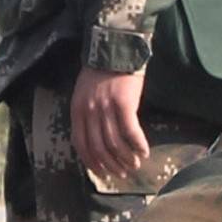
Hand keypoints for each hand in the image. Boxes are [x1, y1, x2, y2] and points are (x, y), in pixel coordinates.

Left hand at [70, 65, 152, 186]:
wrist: (115, 48)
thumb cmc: (101, 71)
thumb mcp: (84, 93)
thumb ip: (87, 114)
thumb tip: (96, 139)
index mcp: (77, 110)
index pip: (81, 144)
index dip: (92, 162)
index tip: (102, 172)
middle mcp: (90, 112)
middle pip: (99, 147)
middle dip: (111, 165)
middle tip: (122, 173)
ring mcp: (106, 108)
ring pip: (115, 143)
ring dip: (125, 158)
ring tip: (134, 165)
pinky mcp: (124, 104)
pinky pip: (131, 132)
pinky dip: (138, 145)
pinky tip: (144, 152)